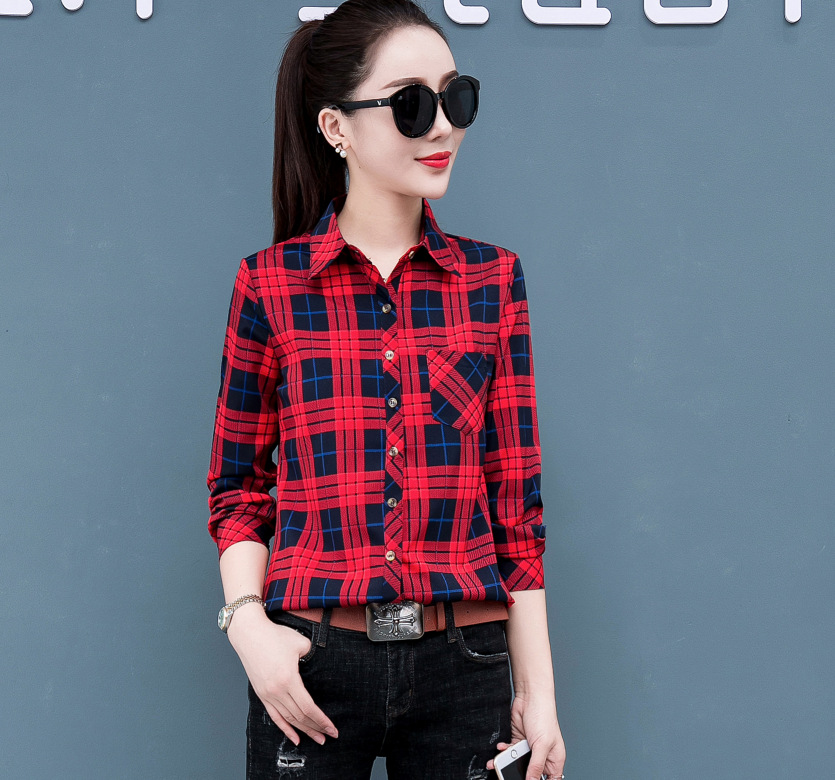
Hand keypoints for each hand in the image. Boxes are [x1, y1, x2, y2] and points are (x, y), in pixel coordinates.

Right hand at [227, 606, 338, 745]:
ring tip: (317, 738)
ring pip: (289, 719)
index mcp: (288, 679)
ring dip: (304, 730)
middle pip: (300, 717)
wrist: (250, 634)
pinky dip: (286, 729)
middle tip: (329, 736)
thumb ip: (313, 656)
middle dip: (316, 728)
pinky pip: (275, 716)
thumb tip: (319, 665)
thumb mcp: (301, 643)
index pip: (308, 707)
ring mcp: (267, 694)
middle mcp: (277, 691)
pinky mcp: (261, 694)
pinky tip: (295, 738)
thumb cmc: (274, 636)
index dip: (322, 720)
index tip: (332, 728)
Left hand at [485, 692, 565, 779]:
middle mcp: (542, 755)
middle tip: (506, 776)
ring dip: (506, 764)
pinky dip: (504, 751)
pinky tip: (501, 748)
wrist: (530, 697)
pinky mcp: (518, 740)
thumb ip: (535, 765)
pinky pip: (509, 751)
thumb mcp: (542, 745)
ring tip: (496, 764)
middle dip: (517, 775)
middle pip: (530, 773)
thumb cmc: (544, 716)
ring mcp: (529, 748)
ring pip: (516, 763)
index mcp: (554, 760)